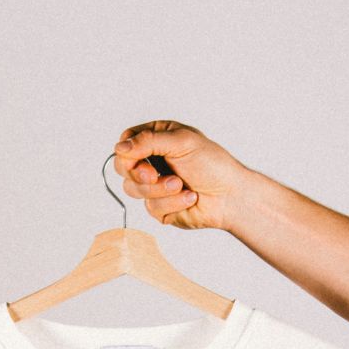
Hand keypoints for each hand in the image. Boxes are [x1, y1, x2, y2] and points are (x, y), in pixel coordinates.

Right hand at [113, 120, 249, 232]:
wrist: (229, 196)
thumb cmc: (212, 164)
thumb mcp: (181, 142)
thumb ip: (149, 142)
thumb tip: (119, 148)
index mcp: (156, 139)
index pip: (126, 144)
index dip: (127, 154)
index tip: (139, 159)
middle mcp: (152, 162)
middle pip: (124, 169)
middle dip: (140, 175)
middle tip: (154, 176)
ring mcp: (154, 186)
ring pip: (134, 191)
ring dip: (160, 190)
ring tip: (182, 186)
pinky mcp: (159, 208)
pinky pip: (151, 208)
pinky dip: (172, 204)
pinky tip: (189, 198)